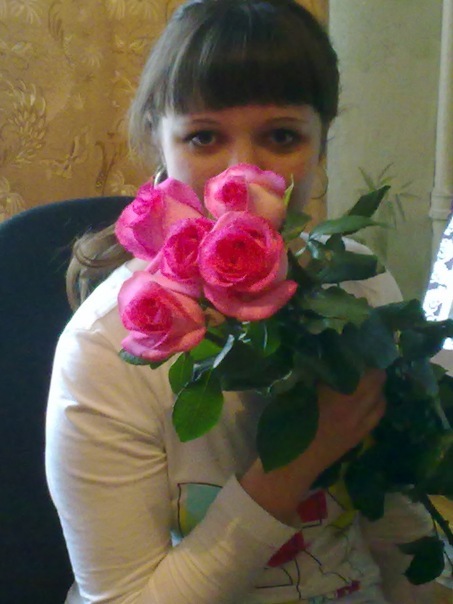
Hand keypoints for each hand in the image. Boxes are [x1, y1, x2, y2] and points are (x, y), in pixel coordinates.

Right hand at [240, 369, 386, 524]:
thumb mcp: (296, 394)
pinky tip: (363, 401)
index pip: (364, 369)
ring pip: (381, 400)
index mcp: (340, 395)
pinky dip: (375, 404)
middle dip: (371, 370)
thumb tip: (324, 357)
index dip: (362, 356)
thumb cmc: (286, 427)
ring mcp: (361, 425)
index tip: (354, 348)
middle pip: (377, 382)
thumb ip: (314, 376)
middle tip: (358, 362)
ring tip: (362, 381)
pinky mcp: (360, 437)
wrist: (291, 464)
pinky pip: (377, 415)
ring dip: (375, 388)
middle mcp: (356, 408)